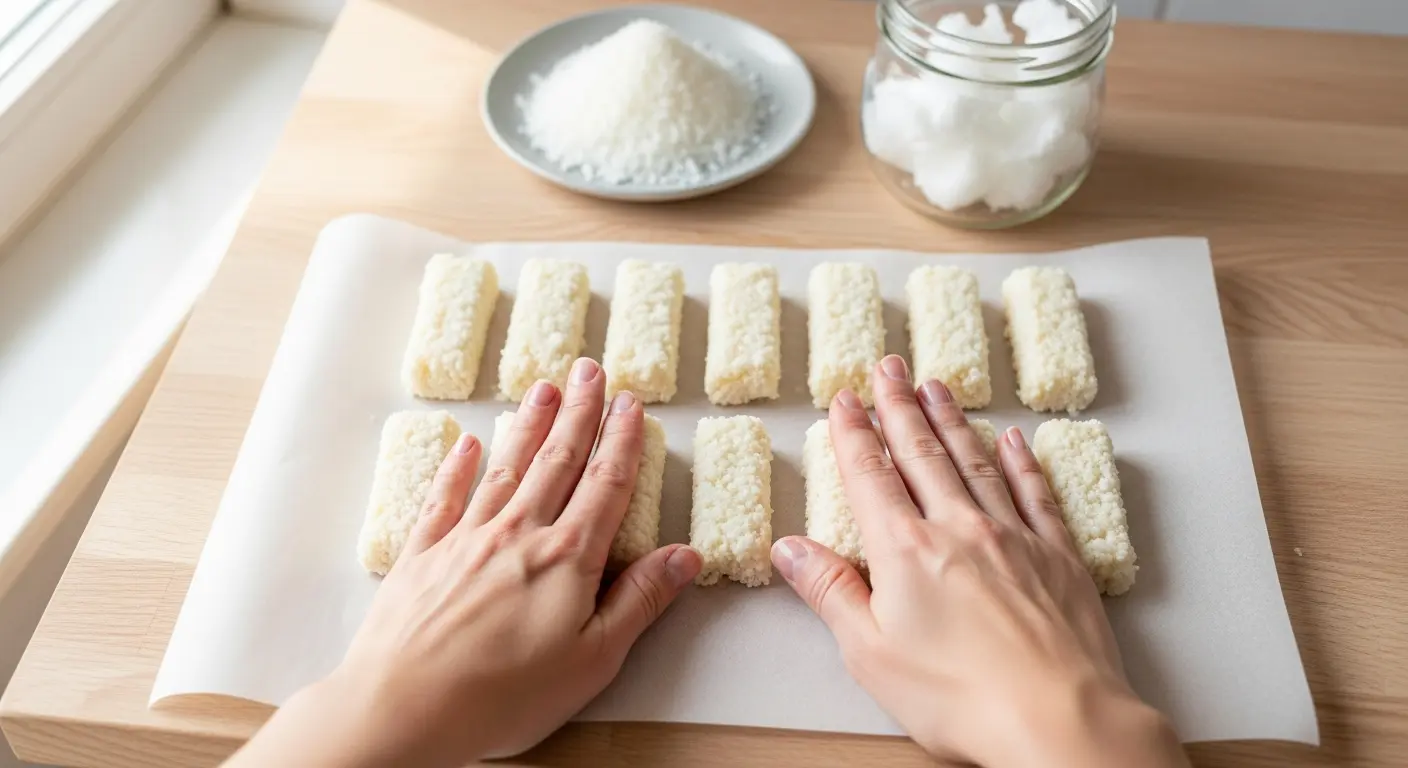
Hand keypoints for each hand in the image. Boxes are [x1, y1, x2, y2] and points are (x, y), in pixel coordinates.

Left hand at [229, 357, 701, 767]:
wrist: (403, 707)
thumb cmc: (503, 695)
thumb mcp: (593, 660)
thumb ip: (639, 601)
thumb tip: (684, 555)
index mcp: (567, 558)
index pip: (605, 485)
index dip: (622, 441)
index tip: (631, 403)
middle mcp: (519, 534)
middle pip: (557, 460)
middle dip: (578, 413)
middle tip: (589, 369)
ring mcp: (466, 539)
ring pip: (506, 467)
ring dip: (528, 425)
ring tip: (542, 387)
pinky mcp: (422, 555)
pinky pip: (444, 497)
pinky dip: (457, 467)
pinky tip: (467, 443)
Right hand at [771, 355, 1186, 767]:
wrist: (1057, 718)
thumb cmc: (960, 696)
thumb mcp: (870, 652)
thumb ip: (830, 592)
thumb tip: (790, 548)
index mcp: (904, 550)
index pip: (871, 476)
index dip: (855, 433)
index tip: (846, 399)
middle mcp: (958, 528)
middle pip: (922, 453)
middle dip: (900, 406)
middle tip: (888, 368)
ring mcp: (1013, 536)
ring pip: (975, 461)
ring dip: (951, 420)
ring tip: (936, 386)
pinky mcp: (1058, 556)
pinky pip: (1035, 492)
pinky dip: (1020, 461)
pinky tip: (1011, 439)